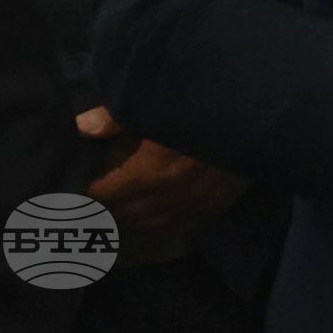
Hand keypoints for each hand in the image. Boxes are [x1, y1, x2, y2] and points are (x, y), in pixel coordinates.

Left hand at [75, 105, 242, 253]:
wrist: (251, 129)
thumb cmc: (199, 112)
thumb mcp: (155, 107)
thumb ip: (115, 119)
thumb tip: (81, 126)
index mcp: (143, 177)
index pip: (101, 194)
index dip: (89, 186)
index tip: (84, 178)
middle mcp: (161, 202)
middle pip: (121, 212)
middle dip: (109, 200)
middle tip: (103, 185)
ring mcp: (186, 212)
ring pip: (145, 222)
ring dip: (132, 211)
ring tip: (126, 196)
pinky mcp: (208, 213)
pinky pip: (173, 224)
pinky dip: (159, 217)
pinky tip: (158, 204)